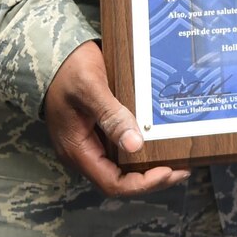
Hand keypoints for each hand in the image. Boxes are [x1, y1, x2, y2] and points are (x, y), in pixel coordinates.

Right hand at [43, 41, 189, 195]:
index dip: (142, 183)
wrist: (53, 52)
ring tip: (178, 157)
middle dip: (152, 178)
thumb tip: (135, 145)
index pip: (112, 184)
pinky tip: (160, 139)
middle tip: (182, 168)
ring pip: (123, 166)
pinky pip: (122, 148)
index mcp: (77, 150)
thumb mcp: (90, 88)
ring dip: (149, 165)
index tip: (168, 171)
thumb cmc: (68, 69)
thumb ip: (111, 116)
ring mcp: (91, 141)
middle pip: (121, 179)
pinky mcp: (98, 130)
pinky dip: (142, 148)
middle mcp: (84, 152)